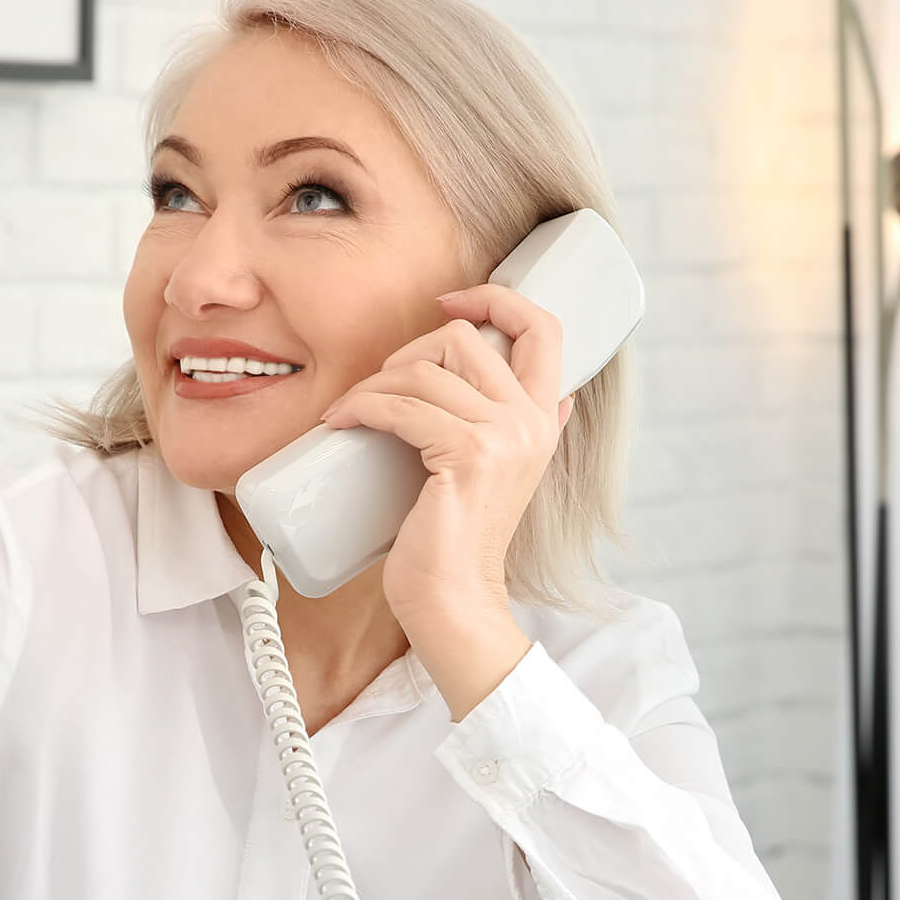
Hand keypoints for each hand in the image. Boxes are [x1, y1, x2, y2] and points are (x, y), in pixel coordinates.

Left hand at [319, 284, 572, 631]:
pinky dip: (361, 406)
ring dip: (373, 384)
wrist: (453, 601)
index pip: (542, 326)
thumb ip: (529, 436)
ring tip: (348, 413)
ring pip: (426, 370)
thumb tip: (559, 398)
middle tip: (374, 390)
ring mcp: (504, 437)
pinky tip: (340, 421)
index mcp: (543, 419)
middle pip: (464, 338)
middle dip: (406, 352)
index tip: (446, 301)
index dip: (493, 298)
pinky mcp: (469, 457)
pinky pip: (403, 407)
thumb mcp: (502, 477)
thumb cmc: (455, 542)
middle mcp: (531, 422)